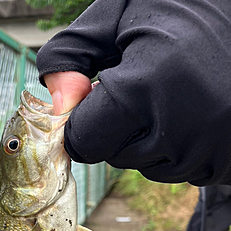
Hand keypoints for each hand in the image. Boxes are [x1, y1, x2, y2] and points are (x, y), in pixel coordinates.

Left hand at [36, 0, 230, 184]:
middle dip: (118, 127)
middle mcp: (180, 127)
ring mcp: (210, 149)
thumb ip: (72, 55)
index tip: (97, 96)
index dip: (82, 120)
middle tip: (146, 87)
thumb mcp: (119, 14)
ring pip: (149, 167)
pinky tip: (196, 113)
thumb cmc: (184, 7)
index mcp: (147, 85)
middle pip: (114, 156)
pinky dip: (180, 149)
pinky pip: (183, 171)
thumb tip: (58, 105)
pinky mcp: (228, 162)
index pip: (84, 140)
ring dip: (150, 140)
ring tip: (175, 96)